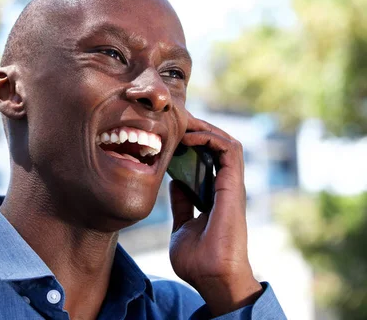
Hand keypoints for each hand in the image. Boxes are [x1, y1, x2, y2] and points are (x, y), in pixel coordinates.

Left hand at [168, 112, 262, 315]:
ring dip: (204, 129)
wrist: (212, 278)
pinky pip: (229, 150)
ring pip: (226, 142)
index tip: (167, 136)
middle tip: (173, 122)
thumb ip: (182, 204)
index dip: (189, 144)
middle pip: (215, 147)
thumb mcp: (182, 227)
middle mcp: (224, 188)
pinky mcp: (233, 186)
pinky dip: (210, 138)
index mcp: (214, 196)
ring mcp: (231, 186)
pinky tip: (188, 137)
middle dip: (196, 130)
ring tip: (182, 124)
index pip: (205, 160)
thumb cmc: (198, 261)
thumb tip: (176, 183)